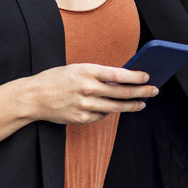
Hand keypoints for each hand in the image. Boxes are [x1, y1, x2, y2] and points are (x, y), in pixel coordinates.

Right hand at [25, 62, 156, 125]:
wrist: (33, 97)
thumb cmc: (56, 79)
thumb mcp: (77, 69)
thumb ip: (97, 74)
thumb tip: (121, 78)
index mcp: (87, 72)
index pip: (118, 74)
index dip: (136, 76)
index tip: (148, 76)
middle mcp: (87, 89)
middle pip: (121, 92)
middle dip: (141, 92)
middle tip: (154, 90)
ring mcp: (85, 105)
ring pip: (115, 107)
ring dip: (131, 105)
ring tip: (142, 103)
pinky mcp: (81, 118)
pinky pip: (101, 115)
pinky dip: (108, 111)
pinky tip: (113, 108)